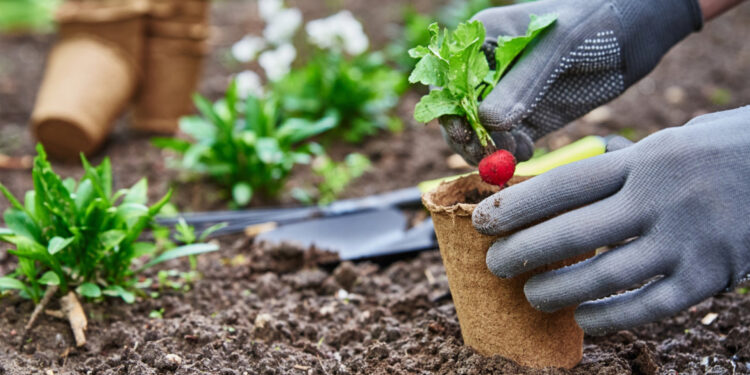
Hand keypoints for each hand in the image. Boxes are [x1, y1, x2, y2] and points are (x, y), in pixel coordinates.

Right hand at [442, 0, 702, 163]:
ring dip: (488, 148)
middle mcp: (487, 70)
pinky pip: (508, 142)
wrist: (636, 31)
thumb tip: (486, 123)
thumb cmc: (594, 20)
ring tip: (511, 153)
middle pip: (458, 111)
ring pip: (480, 132)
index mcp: (481, 40)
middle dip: (467, 135)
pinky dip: (511, 153)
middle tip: (483, 155)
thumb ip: (522, 84)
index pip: (449, 79)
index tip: (463, 131)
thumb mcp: (556, 48)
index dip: (449, 108)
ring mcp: (508, 96)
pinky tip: (527, 151)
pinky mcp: (528, 117)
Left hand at [473, 107, 749, 334]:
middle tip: (494, 265)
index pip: (566, 185)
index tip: (482, 221)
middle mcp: (662, 198)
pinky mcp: (710, 276)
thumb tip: (557, 186)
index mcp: (646, 160)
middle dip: (523, 251)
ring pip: (605, 275)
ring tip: (532, 295)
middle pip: (574, 231)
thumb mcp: (670, 143)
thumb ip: (620, 166)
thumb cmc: (721, 153)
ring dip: (558, 290)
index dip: (517, 206)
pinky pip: (649, 305)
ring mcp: (688, 240)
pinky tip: (584, 320)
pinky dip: (611, 316)